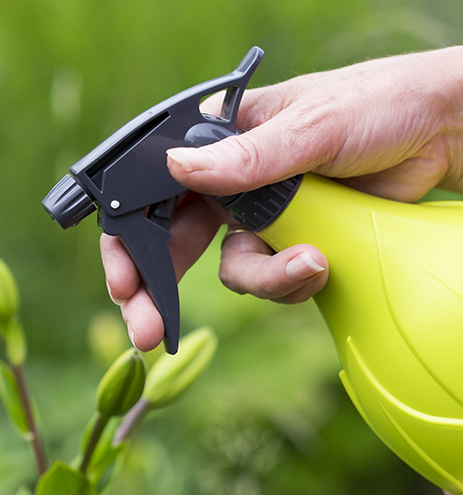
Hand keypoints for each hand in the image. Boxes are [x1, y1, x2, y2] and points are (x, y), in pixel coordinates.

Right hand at [103, 46, 462, 351]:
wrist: (446, 133)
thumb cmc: (379, 105)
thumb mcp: (311, 126)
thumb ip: (247, 155)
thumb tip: (178, 169)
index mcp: (218, 140)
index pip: (152, 190)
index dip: (128, 239)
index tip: (123, 282)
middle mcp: (229, 180)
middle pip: (170, 241)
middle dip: (156, 289)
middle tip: (146, 330)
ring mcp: (261, 215)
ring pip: (229, 269)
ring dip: (261, 279)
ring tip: (308, 265)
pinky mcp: (293, 242)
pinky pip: (272, 278)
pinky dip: (292, 279)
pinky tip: (322, 262)